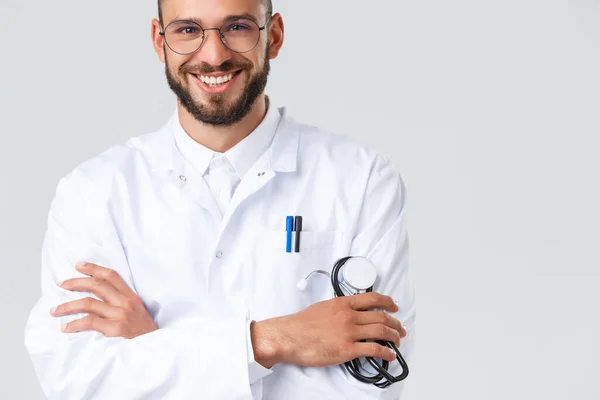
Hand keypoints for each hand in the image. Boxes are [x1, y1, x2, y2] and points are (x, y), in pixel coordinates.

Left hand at [50, 262, 157, 338]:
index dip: (94, 268)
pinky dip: (74, 324)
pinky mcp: (115, 329)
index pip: (111, 276)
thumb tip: (98, 300)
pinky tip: (66, 328)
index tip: (79, 265)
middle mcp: (126, 303)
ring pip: (89, 303)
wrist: (156, 350)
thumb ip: (122, 305)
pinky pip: (90, 322)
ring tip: (55, 310)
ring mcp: (121, 315)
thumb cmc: (144, 335)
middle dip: (76, 283)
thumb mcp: (138, 314)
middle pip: (97, 285)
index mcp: (132, 297)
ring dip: (68, 306)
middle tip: (62, 284)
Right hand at [252, 292, 406, 367]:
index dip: (388, 302)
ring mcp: (349, 332)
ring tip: (398, 341)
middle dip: (395, 323)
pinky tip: (390, 355)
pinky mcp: (348, 349)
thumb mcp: (323, 307)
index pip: (373, 299)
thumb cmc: (301, 324)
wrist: (290, 337)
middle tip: (400, 328)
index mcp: (343, 304)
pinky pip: (374, 349)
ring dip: (394, 337)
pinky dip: (386, 352)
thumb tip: (349, 312)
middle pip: (381, 317)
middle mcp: (349, 316)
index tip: (394, 306)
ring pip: (382, 332)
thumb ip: (339, 308)